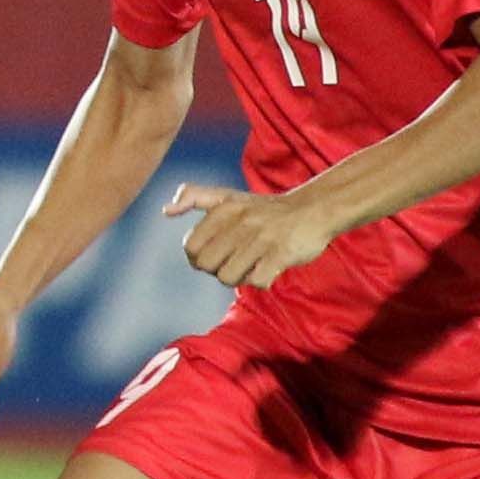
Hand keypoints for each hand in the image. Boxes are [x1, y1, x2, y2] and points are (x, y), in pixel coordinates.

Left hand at [165, 181, 339, 289]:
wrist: (314, 210)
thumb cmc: (264, 209)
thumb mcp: (227, 196)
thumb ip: (194, 196)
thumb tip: (165, 211)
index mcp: (224, 208)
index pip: (190, 247)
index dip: (198, 258)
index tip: (216, 254)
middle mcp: (241, 221)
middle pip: (206, 265)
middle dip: (217, 269)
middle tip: (235, 261)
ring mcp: (262, 238)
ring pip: (228, 277)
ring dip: (239, 277)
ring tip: (252, 264)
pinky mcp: (282, 253)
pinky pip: (257, 282)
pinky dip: (262, 281)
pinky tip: (269, 268)